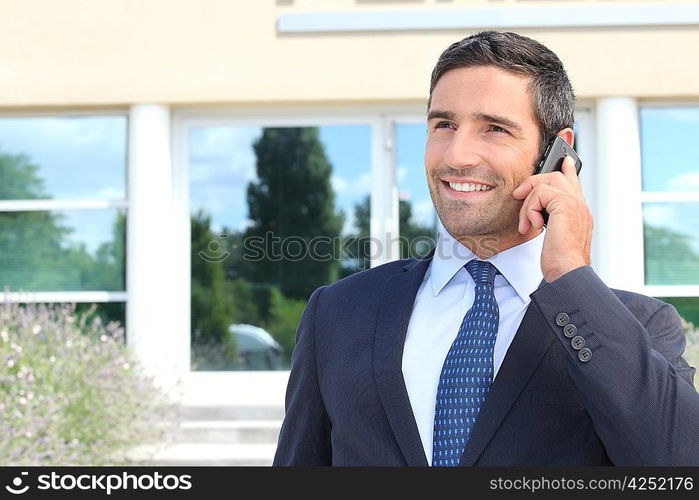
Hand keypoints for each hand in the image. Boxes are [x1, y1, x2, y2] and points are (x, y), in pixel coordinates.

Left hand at [512, 156, 593, 282]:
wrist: (567, 271)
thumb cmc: (560, 261)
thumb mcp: (555, 237)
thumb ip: (550, 220)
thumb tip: (537, 214)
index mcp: (580, 212)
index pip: (574, 182)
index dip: (568, 169)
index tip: (564, 160)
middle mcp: (580, 205)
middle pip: (557, 176)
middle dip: (534, 182)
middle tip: (519, 195)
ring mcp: (575, 204)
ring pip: (546, 183)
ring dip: (529, 202)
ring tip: (526, 222)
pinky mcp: (565, 205)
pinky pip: (541, 194)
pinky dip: (530, 210)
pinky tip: (533, 226)